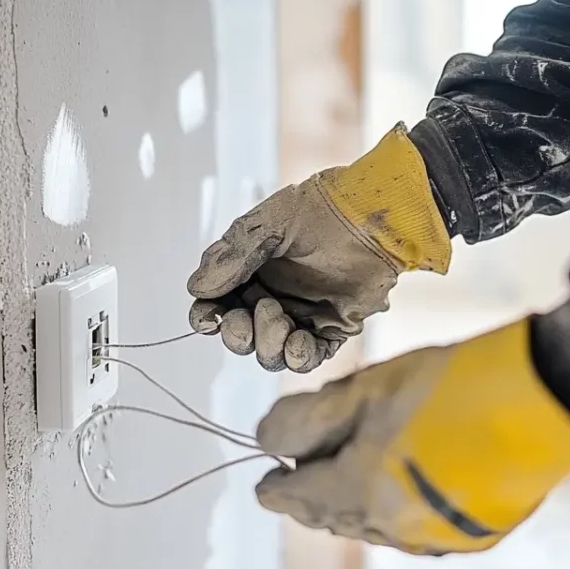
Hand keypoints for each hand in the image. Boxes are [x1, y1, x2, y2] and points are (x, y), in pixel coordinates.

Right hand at [187, 124, 450, 372]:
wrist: (373, 217)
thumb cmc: (320, 210)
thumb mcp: (267, 224)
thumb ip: (232, 257)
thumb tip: (196, 288)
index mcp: (247, 273)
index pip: (215, 306)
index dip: (206, 318)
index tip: (208, 318)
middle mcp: (269, 297)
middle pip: (238, 336)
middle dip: (238, 334)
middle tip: (256, 311)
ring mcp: (299, 316)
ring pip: (268, 353)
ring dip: (267, 344)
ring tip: (279, 317)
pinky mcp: (330, 330)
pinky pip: (306, 358)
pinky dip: (298, 357)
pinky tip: (298, 342)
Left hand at [254, 320, 569, 554]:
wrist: (547, 401)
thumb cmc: (445, 386)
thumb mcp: (363, 391)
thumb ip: (305, 421)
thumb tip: (265, 441)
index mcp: (358, 495)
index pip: (295, 498)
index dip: (275, 488)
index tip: (264, 485)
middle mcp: (394, 530)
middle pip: (335, 518)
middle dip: (313, 500)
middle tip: (298, 482)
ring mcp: (439, 538)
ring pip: (376, 527)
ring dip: (354, 508)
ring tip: (346, 486)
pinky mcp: (477, 534)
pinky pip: (418, 531)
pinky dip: (398, 511)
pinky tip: (401, 491)